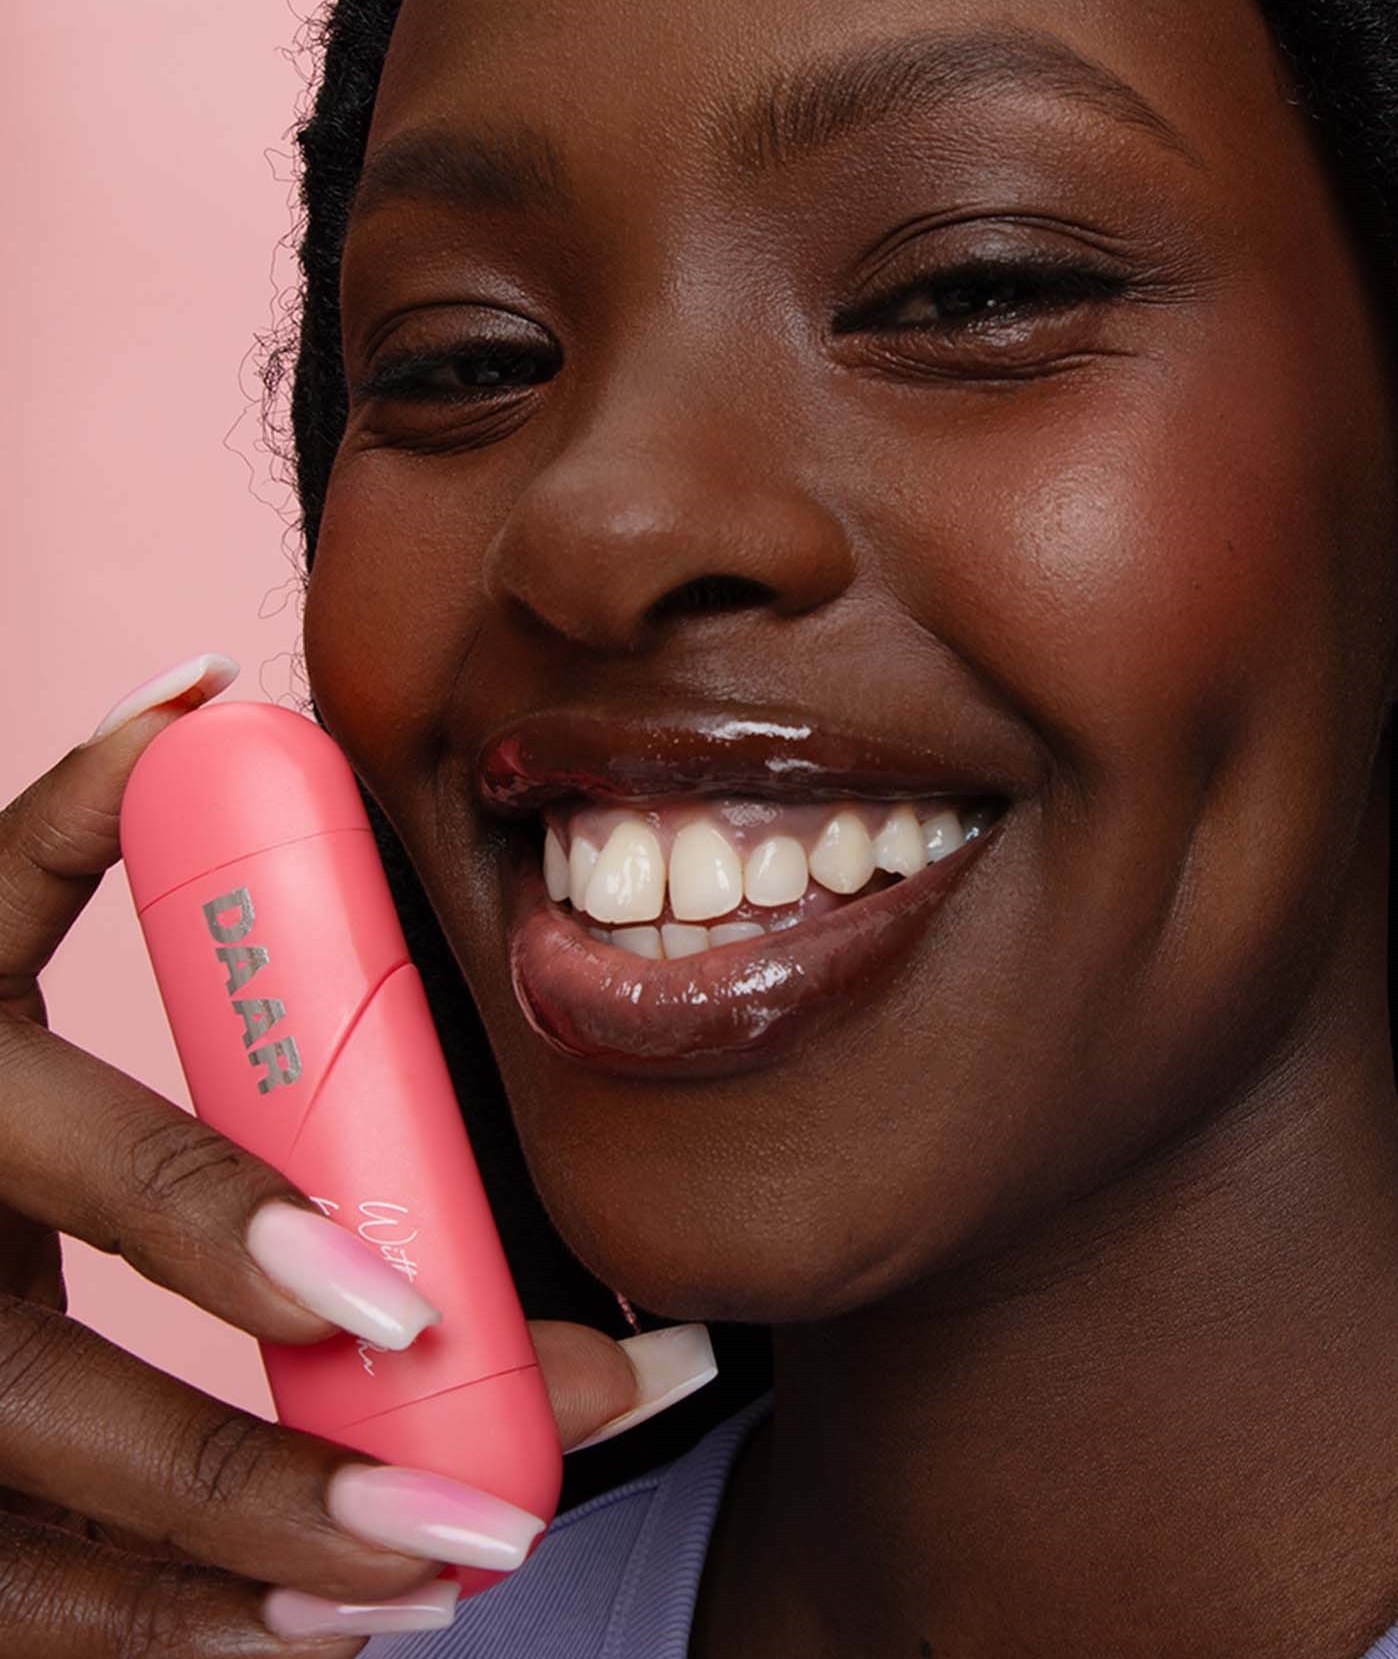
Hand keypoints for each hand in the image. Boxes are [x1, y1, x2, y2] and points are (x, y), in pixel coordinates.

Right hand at [0, 656, 713, 1653]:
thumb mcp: (23, 945)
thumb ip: (149, 889)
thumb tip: (215, 712)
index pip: (89, 1161)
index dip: (228, 1233)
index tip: (401, 1308)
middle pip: (38, 1398)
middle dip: (260, 1472)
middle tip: (470, 1523)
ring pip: (10, 1541)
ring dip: (231, 1584)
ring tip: (424, 1590)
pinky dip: (148, 1636)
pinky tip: (300, 1640)